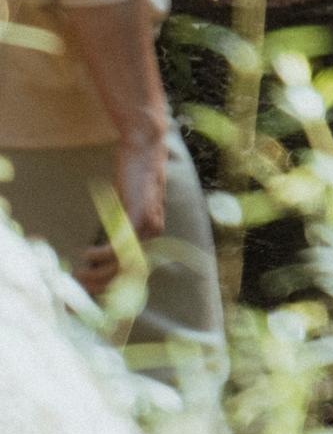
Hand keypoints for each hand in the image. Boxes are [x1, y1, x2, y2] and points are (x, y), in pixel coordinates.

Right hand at [73, 126, 168, 292]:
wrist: (145, 145)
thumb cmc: (134, 172)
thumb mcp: (129, 204)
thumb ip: (122, 224)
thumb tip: (106, 246)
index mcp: (152, 232)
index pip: (133, 269)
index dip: (111, 283)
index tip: (90, 289)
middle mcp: (154, 232)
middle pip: (127, 273)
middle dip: (101, 285)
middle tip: (79, 286)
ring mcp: (148, 224)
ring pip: (121, 264)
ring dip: (97, 274)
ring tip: (78, 274)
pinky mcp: (138, 214)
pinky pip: (118, 246)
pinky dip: (101, 254)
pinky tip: (86, 254)